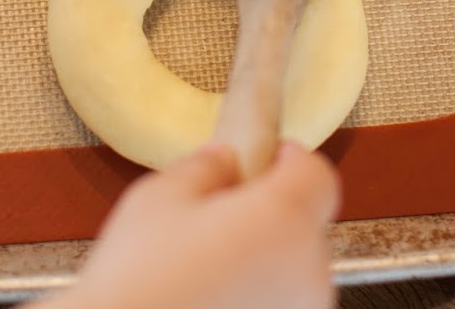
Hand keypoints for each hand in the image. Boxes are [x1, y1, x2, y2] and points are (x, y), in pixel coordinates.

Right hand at [41, 141, 339, 308]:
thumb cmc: (137, 280)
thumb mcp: (159, 199)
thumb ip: (205, 168)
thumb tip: (226, 161)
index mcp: (283, 220)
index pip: (317, 174)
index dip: (289, 160)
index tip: (261, 159)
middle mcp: (308, 272)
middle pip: (306, 223)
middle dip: (270, 212)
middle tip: (217, 216)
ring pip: (294, 269)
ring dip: (265, 258)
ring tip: (208, 266)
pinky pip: (280, 302)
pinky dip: (257, 294)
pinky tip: (212, 296)